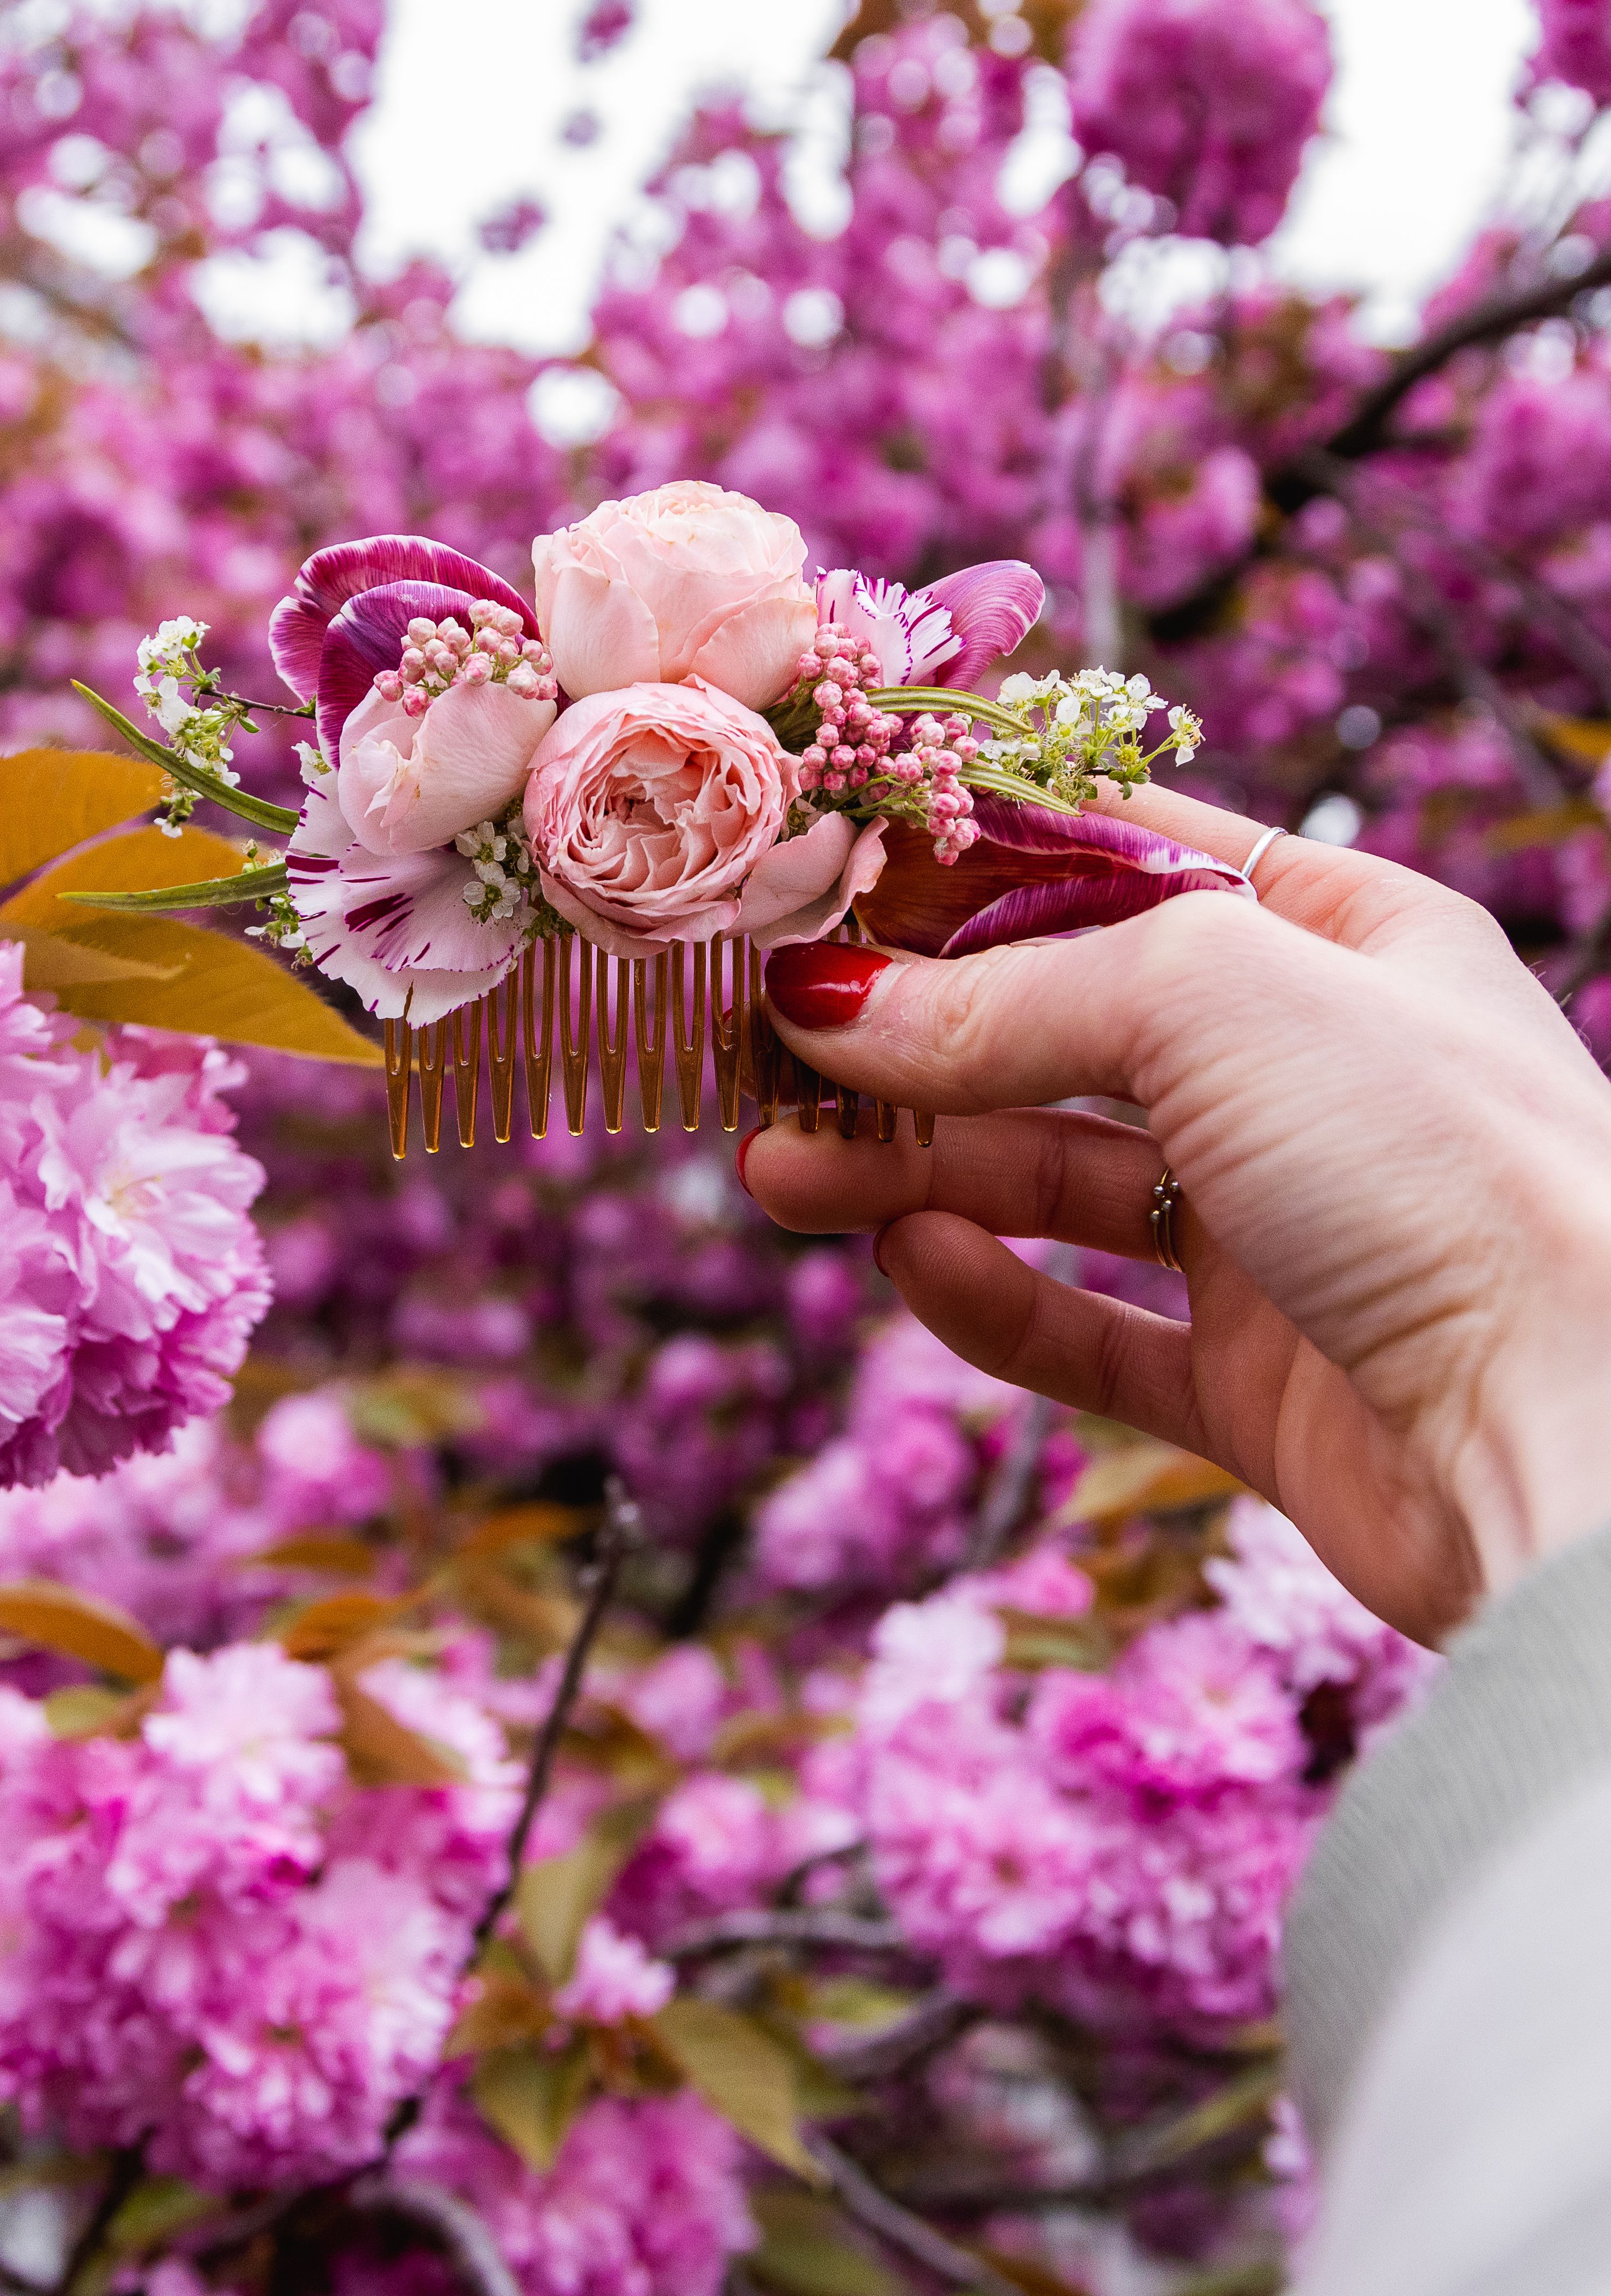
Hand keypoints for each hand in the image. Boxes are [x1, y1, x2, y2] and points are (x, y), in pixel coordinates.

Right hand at [743, 781, 1610, 1643]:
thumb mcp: (1209, 998)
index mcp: (1345, 938)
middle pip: (1064, 1034)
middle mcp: (1315, 1076)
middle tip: (766, 1051)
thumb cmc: (1437, 1158)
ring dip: (913, 1171)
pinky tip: (908, 1261)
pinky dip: (992, 1298)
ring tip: (780, 1169)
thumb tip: (825, 1000)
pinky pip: (1091, 1332)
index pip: (1122, 861)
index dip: (967, 865)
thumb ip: (1007, 996)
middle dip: (911, 1040)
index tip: (823, 877)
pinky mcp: (1260, 1385)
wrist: (1578, 1434)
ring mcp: (1285, 1235)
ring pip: (1055, 1184)